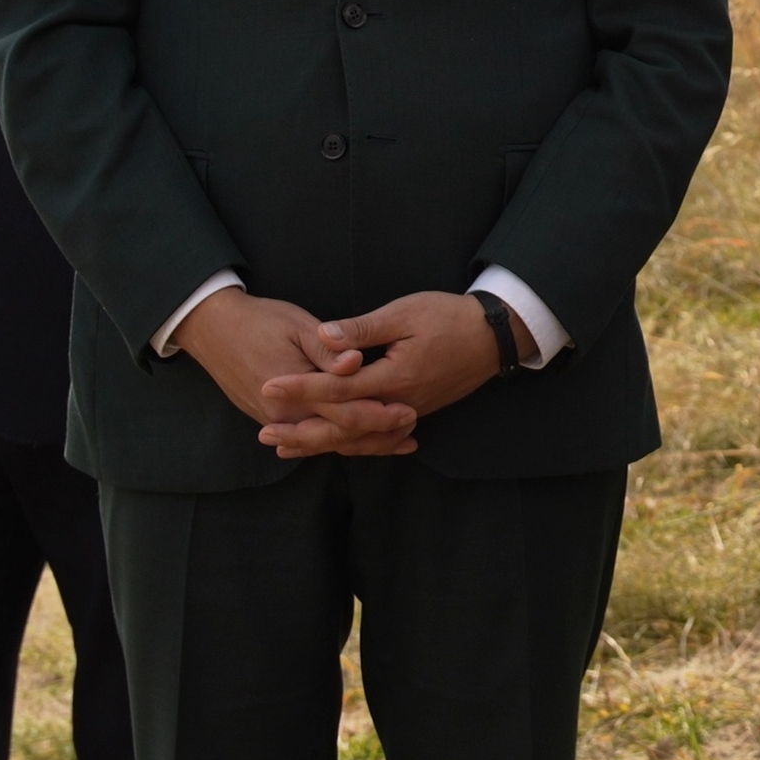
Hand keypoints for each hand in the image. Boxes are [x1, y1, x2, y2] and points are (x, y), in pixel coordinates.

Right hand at [171, 287, 412, 454]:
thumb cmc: (259, 321)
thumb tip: (356, 362)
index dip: (380, 416)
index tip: (409, 411)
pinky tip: (360, 438)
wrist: (213, 329)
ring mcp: (276, 421)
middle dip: (378, 437)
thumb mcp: (297, 326)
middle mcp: (285, 415)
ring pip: (326, 441)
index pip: (346, 414)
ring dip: (362, 443)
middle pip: (340, 436)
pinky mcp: (273, 420)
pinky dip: (338, 439)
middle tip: (411, 429)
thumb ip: (328, 349)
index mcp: (295, 391)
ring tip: (397, 441)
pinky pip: (312, 436)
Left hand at [257, 290, 536, 457]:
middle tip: (265, 434)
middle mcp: (399, 403)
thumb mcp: (406, 313)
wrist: (493, 337)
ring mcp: (409, 412)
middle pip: (344, 428)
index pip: (338, 389)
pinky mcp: (414, 412)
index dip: (301, 389)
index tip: (268, 387)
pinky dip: (351, 444)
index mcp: (394, 377)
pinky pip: (376, 438)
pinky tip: (332, 447)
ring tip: (287, 447)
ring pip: (359, 439)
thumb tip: (325, 335)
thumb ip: (363, 329)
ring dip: (322, 443)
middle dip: (302, 432)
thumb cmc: (449, 318)